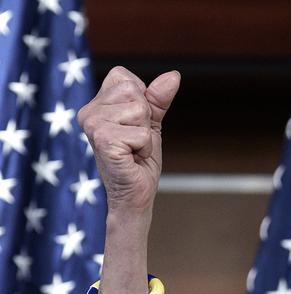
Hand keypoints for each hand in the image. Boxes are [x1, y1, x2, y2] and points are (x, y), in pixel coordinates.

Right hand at [77, 67, 179, 214]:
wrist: (134, 193)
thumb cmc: (139, 159)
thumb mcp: (151, 123)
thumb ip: (158, 98)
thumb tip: (174, 75)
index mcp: (95, 104)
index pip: (124, 76)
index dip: (141, 100)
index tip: (134, 124)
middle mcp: (88, 112)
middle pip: (133, 91)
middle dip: (145, 118)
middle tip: (135, 140)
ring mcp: (93, 125)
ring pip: (139, 111)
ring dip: (145, 135)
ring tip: (133, 150)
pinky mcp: (103, 141)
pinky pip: (142, 133)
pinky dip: (145, 148)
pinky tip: (132, 158)